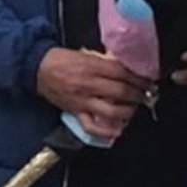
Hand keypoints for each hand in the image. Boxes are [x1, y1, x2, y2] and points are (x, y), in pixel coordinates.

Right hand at [36, 47, 153, 137]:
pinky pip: (92, 127)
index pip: (121, 73)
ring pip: (111, 111)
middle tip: (150, 96)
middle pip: (121, 92)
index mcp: (91, 66)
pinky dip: (107, 132)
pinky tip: (118, 130)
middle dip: (139, 95)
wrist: (37, 68)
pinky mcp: (75, 112)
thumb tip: (125, 70)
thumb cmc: (61, 59)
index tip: (149, 81)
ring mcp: (82, 101)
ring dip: (129, 112)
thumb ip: (104, 63)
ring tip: (137, 109)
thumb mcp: (85, 54)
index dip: (139, 78)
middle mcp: (88, 84)